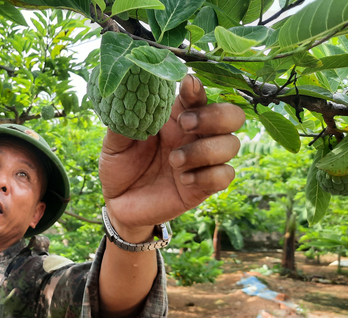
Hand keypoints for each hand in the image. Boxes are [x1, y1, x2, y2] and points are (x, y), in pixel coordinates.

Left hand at [99, 74, 244, 241]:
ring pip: (232, 144)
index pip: (197, 96)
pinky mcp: (203, 186)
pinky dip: (208, 176)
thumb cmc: (119, 166)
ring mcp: (202, 161)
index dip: (197, 88)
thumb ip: (124, 122)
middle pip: (232, 115)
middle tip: (185, 124)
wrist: (119, 203)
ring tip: (174, 161)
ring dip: (205, 150)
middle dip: (215, 116)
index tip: (187, 84)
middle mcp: (195, 135)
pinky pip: (225, 176)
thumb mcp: (115, 144)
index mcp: (176, 117)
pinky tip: (184, 180)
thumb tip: (126, 96)